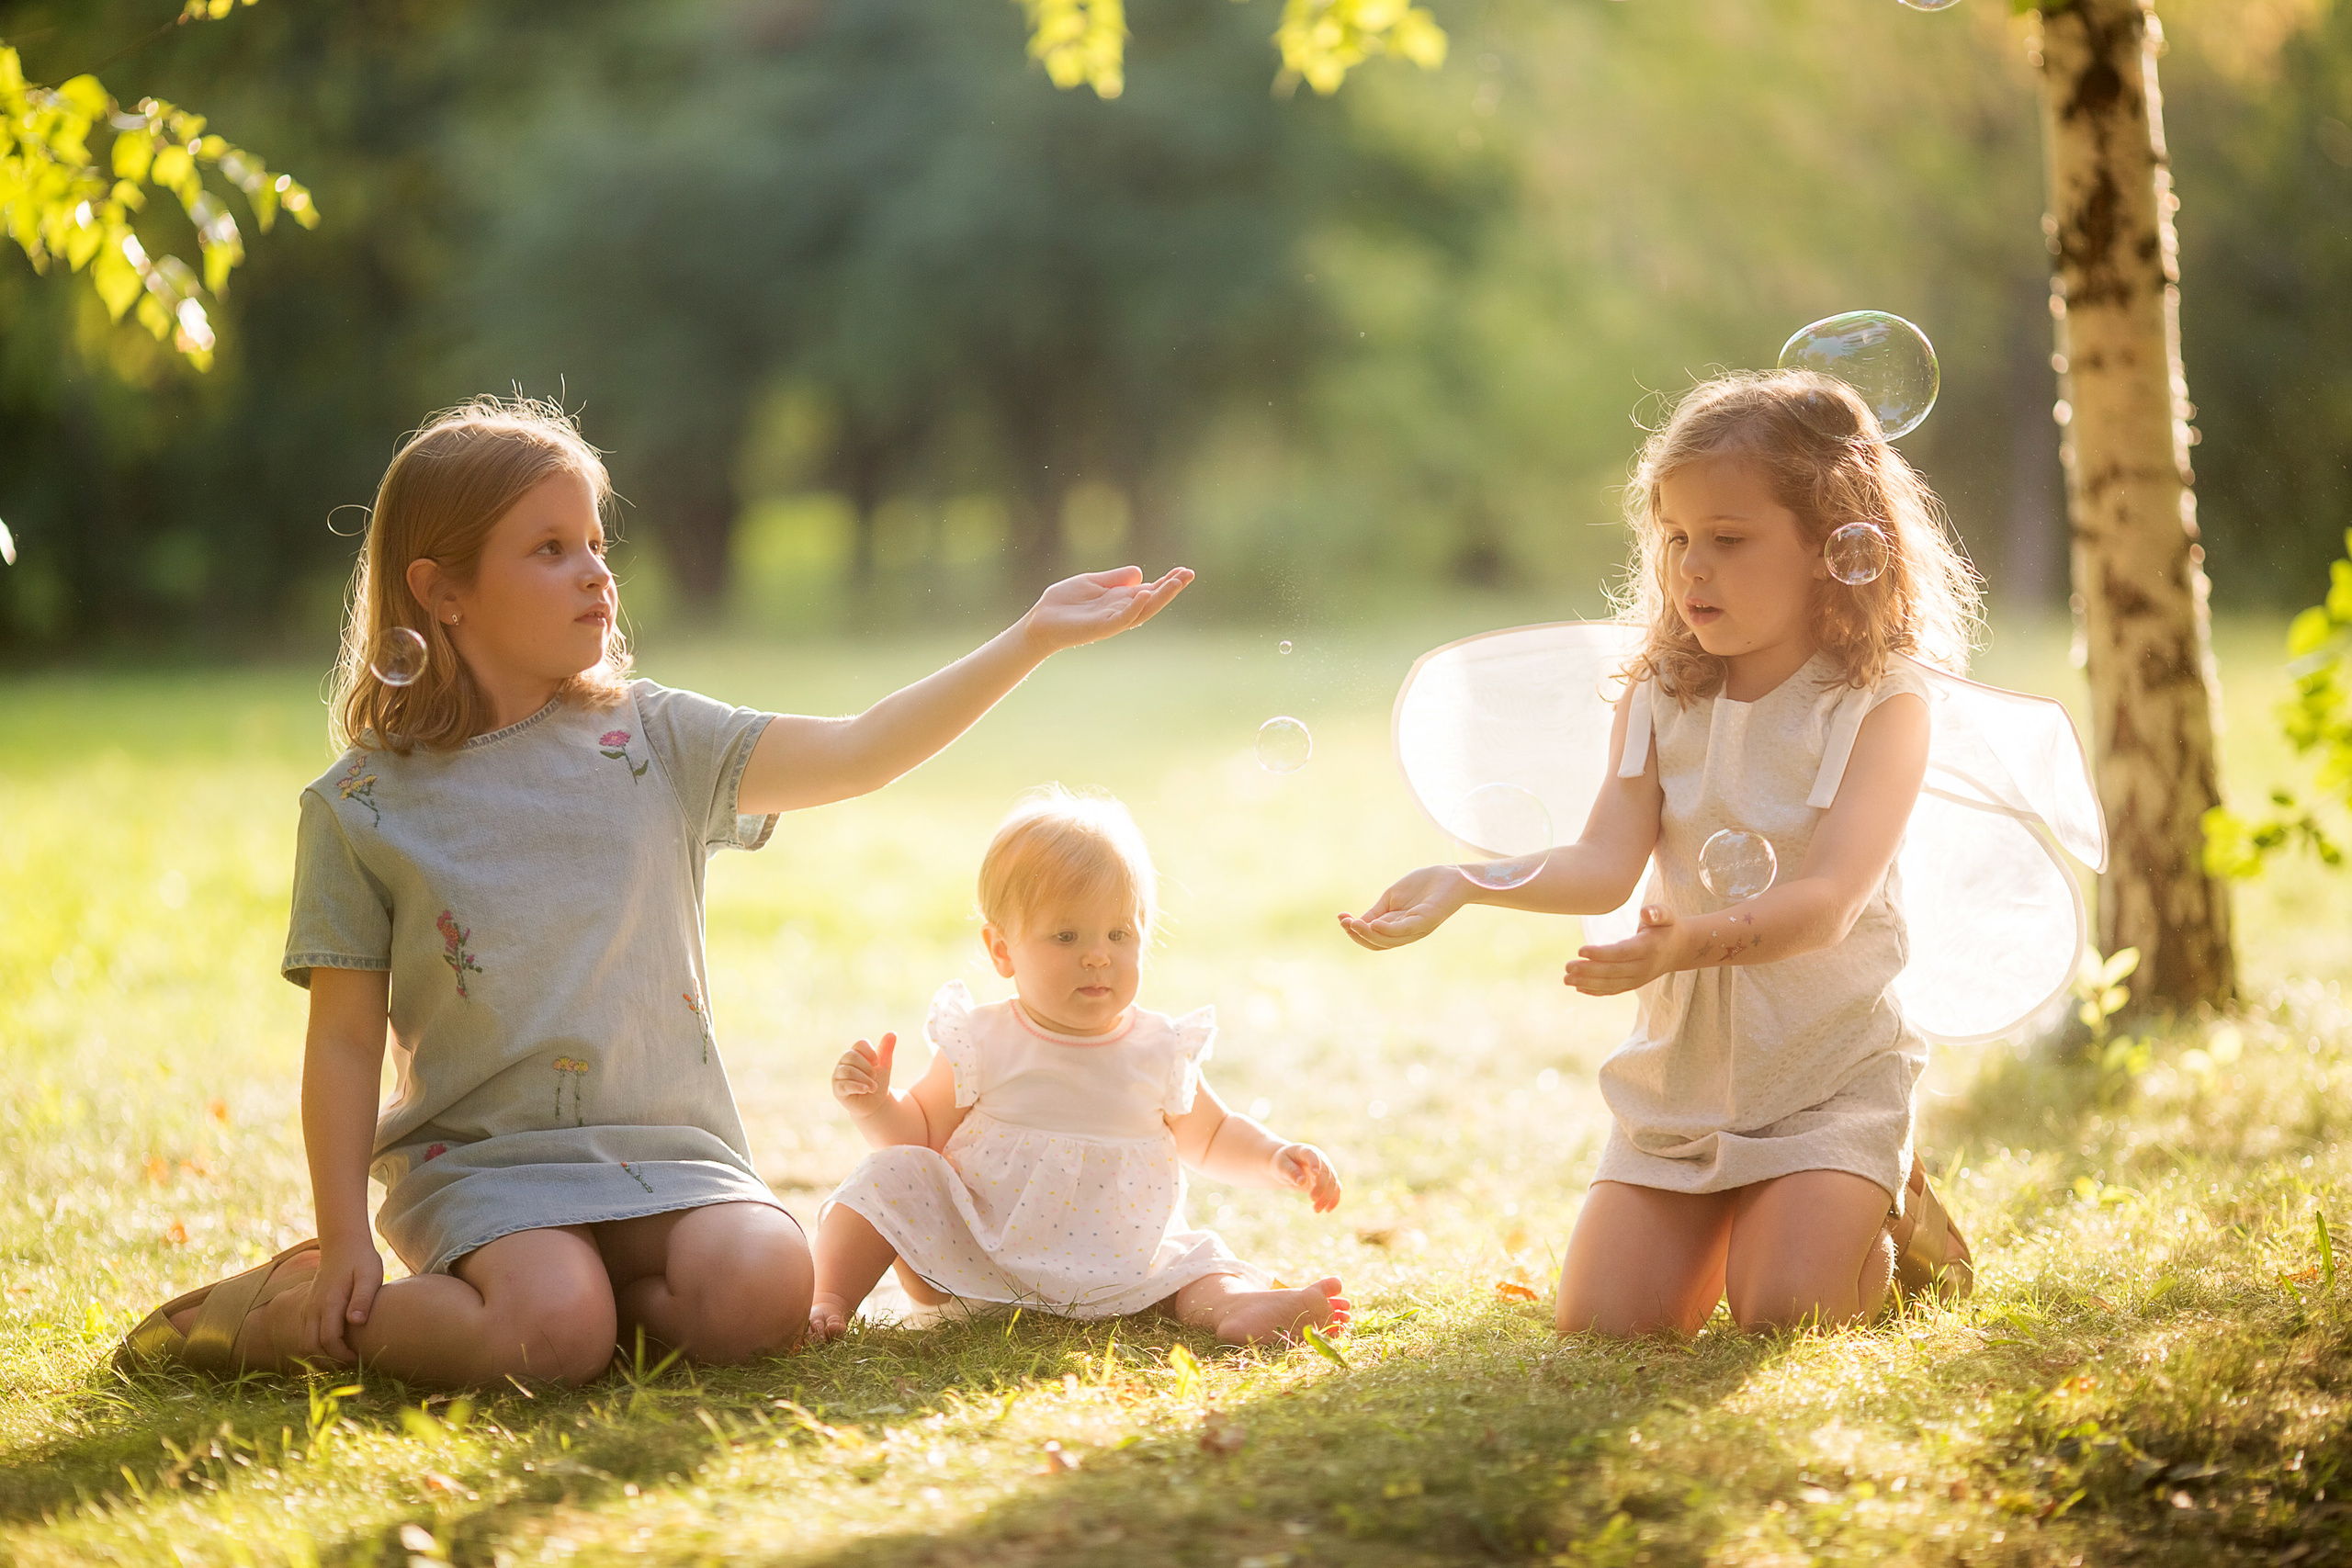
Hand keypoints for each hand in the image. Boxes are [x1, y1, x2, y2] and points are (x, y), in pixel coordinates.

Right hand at [299, 1233, 382, 1364]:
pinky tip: (336, 1347)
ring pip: (305, 1342)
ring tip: (344, 1359)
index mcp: (329, 1302)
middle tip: (351, 1365)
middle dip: (328, 1361)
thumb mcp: (370, 1275)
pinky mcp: (309, 1306)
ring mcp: (309, 1307)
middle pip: (311, 1346)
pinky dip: (316, 1346)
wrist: (342, 1243)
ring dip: (321, 1355)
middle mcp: (314, 1307)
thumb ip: (363, 1298)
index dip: (341, 1355)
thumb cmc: (361, 1259)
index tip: (358, 1359)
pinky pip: (306, 1333)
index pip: (328, 1340)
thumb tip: (356, 1321)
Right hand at [832, 1033, 897, 1117]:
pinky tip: (866, 1089)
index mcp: (854, 1053)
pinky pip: (845, 1084)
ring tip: (873, 1087)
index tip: (877, 1063)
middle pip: (852, 1056)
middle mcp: (843, 1062)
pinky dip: (858, 1086)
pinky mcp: (837, 1089)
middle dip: (867, 1068)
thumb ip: (886, 1049)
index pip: (859, 1044)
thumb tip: (892, 1033)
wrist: (875, 1103)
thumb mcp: (884, 1065)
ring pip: (849, 1071)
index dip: (870, 1052)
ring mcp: (838, 1075)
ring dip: (865, 1079)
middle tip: (875, 1077)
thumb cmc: (878, 1082)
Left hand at [1019, 566, 1193, 654]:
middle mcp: (1120, 611)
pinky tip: (1145, 594)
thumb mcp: (1092, 582)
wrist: (1040, 620)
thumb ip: (1114, 579)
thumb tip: (1139, 573)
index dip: (1167, 581)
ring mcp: (1112, 620)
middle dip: (1171, 588)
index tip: (1183, 570)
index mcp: (1119, 599)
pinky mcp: (1101, 627)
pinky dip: (1134, 607)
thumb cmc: (1064, 603)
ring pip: (1143, 610)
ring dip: (1160, 597)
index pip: (1150, 590)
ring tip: (1175, 582)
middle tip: (1189, 574)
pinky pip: (1122, 618)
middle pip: (1152, 600)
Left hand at [1271, 1143, 1342, 1212]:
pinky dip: (1333, 1200)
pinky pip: (1335, 1190)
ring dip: (1326, 1197)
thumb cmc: (1282, 1164)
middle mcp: (1320, 1160)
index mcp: (1306, 1151)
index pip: (1313, 1155)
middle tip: (1312, 1199)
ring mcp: (1325, 1170)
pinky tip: (1328, 1210)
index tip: (1315, 1173)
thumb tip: (1301, 1181)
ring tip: (1316, 1210)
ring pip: (1332, 1183)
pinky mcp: (1327, 1182)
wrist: (1287, 1168)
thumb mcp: (1281, 1166)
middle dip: (1321, 1186)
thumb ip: (1291, 1172)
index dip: (1315, 1163)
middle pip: (1325, 1172)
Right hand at [1338, 864, 1469, 950]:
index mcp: (1397, 927)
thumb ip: (1376, 912)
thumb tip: (1354, 922)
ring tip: (1353, 924)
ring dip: (1368, 934)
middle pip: (1378, 943)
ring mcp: (1417, 929)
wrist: (1451, 876)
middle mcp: (1407, 932)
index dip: (1355, 931)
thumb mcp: (1392, 899)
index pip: (1373, 937)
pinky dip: (1388, 930)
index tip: (1340, 918)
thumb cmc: (1423, 886)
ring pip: (1389, 940)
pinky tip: (1374, 925)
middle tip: (1345, 923)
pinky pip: (1404, 931)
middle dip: (1358, 935)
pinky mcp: (1427, 920)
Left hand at [1563, 903, 1683, 994]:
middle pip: (1613, 971)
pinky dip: (1595, 990)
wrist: (1679, 949)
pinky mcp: (1633, 984)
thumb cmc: (1666, 927)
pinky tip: (1578, 987)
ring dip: (1587, 982)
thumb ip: (1657, 912)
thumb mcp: (1666, 915)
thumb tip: (1645, 912)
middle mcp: (1643, 967)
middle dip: (1588, 970)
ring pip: (1610, 984)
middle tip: (1567, 967)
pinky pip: (1613, 990)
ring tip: (1566, 979)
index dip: (1601, 954)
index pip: (1622, 953)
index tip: (1580, 950)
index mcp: (1649, 948)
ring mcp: (1638, 979)